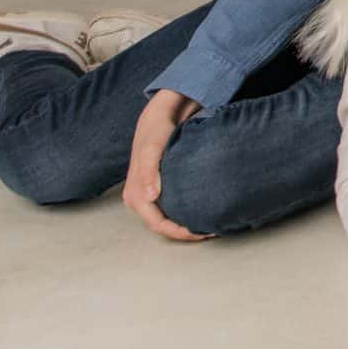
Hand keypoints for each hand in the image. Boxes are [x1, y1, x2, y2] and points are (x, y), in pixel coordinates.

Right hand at [122, 89, 206, 241]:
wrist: (160, 116)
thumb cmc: (156, 131)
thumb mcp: (151, 148)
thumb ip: (148, 172)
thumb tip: (148, 197)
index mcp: (134, 196)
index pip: (158, 225)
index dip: (179, 233)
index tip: (204, 232)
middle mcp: (139, 199)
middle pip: (163, 226)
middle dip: (186, 232)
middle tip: (213, 230)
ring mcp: (148, 195)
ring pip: (167, 218)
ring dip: (186, 224)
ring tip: (211, 224)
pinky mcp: (158, 188)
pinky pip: (171, 208)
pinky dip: (186, 213)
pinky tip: (204, 210)